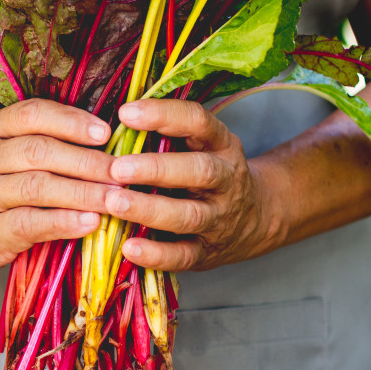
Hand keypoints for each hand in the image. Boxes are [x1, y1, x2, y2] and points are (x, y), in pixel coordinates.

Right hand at [0, 99, 115, 271]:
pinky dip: (65, 222)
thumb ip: (42, 140)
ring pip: (37, 187)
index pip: (31, 115)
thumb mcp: (2, 150)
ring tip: (116, 198)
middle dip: (87, 161)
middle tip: (123, 171)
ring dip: (83, 192)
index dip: (70, 121)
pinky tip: (91, 222)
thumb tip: (107, 140)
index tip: (105, 132)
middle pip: (39, 151)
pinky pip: (31, 224)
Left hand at [104, 99, 282, 271]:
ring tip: (114, 203)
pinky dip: (156, 254)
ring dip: (150, 209)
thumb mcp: (203, 144)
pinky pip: (184, 256)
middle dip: (157, 169)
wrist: (256, 219)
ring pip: (189, 215)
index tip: (126, 113)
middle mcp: (226, 180)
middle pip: (199, 171)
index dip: (164, 115)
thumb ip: (168, 132)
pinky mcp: (207, 252)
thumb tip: (113, 117)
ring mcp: (219, 218)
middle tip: (117, 168)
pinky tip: (129, 248)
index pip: (199, 122)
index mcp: (222, 145)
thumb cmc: (212, 173)